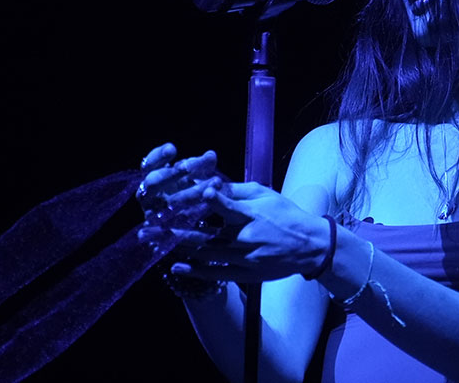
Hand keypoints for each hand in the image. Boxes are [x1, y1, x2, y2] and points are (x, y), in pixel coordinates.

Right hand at [136, 143, 226, 245]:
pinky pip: (179, 228)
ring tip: (218, 182)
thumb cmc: (189, 193)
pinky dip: (198, 221)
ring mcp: (153, 216)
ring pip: (171, 203)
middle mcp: (147, 197)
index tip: (172, 149)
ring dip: (194, 192)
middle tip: (193, 166)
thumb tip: (211, 155)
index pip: (148, 165)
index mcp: (152, 180)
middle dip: (174, 173)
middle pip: (154, 183)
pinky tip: (215, 214)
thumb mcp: (192, 178)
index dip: (158, 156)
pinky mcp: (165, 235)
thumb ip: (200, 166)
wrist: (187, 231)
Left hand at [168, 181, 330, 282]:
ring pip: (206, 254)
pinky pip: (216, 274)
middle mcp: (247, 238)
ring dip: (179, 248)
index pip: (226, 206)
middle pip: (205, 234)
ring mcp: (245, 259)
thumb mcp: (265, 194)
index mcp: (253, 214)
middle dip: (174, 230)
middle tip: (148, 227)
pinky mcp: (246, 274)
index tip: (183, 195)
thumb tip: (208, 183)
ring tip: (155, 242)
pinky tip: (176, 266)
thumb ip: (236, 191)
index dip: (208, 200)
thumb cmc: (286, 214)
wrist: (310, 246)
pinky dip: (195, 271)